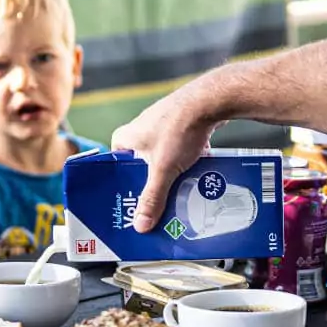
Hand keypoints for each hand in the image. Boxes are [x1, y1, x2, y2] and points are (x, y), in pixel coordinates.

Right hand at [111, 87, 220, 232]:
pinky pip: (180, 150)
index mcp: (127, 137)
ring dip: (172, 174)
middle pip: (141, 165)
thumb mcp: (163, 170)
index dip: (122, 184)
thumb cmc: (179, 127)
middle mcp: (142, 129)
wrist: (210, 100)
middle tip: (158, 203)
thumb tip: (141, 225)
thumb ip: (152, 198)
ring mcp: (164, 125)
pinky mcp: (183, 124)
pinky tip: (197, 175)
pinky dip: (187, 162)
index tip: (129, 201)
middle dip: (151, 183)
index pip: (116, 165)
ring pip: (163, 158)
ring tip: (180, 192)